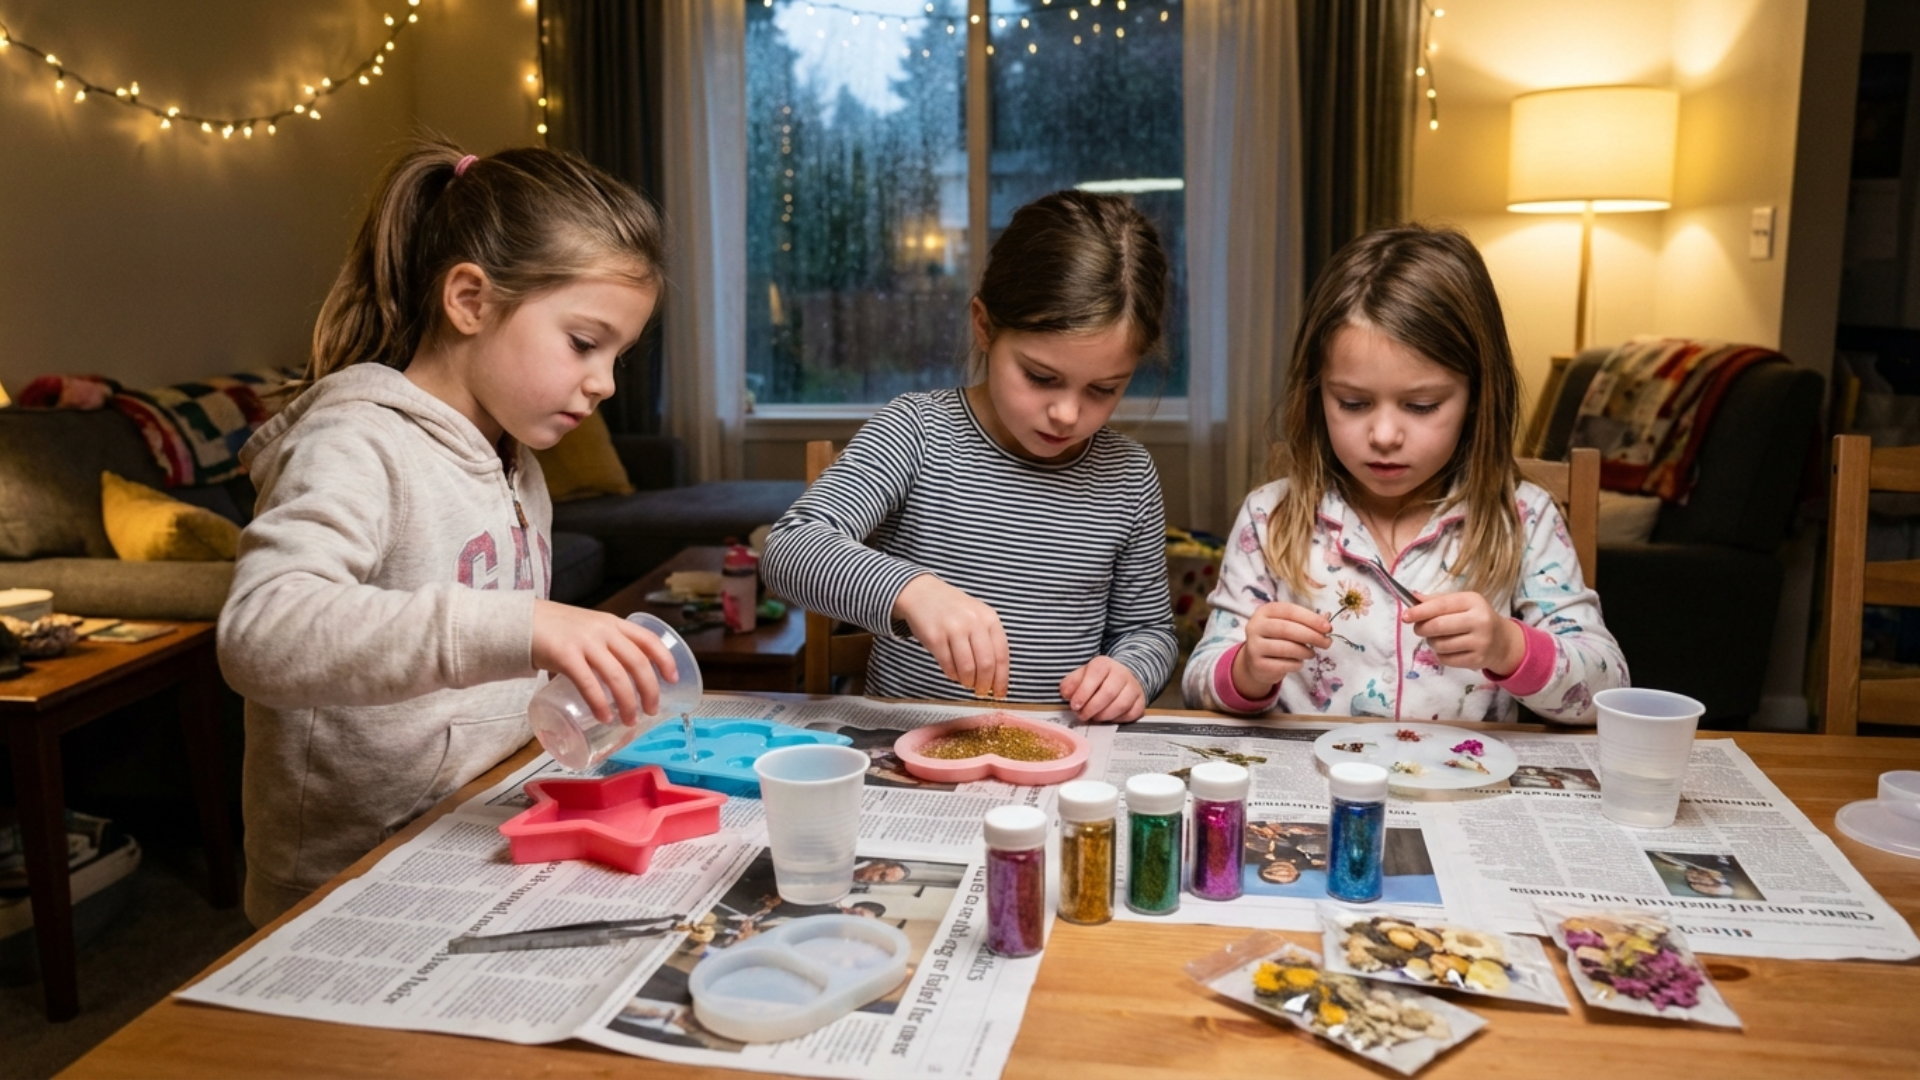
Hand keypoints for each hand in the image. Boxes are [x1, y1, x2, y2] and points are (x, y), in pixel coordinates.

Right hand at [531, 600, 679, 724]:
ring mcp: (584, 642)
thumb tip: (618, 681)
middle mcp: (603, 630)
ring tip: (629, 721)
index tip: (673, 679)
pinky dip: (600, 703)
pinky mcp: (564, 655)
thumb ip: (605, 647)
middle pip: (637, 662)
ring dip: (628, 703)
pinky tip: (605, 716)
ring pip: (617, 676)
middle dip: (650, 690)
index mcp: (613, 623)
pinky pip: (588, 683)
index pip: (649, 639)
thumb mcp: (588, 629)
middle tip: (651, 710)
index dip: (665, 660)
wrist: (519, 621)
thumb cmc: (555, 629)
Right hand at [890, 574, 1008, 698]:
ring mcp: (954, 629)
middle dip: (985, 684)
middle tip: (981, 691)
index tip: (1000, 693)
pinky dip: (952, 675)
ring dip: (968, 681)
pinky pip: (948, 665)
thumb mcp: (977, 616)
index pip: (1002, 655)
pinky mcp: (935, 637)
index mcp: (989, 618)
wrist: (922, 593)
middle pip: (986, 664)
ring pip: (967, 668)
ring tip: (966, 682)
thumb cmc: (953, 609)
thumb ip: (988, 641)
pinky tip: (954, 673)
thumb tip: (996, 676)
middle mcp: (973, 622)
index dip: (1002, 679)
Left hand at [1061, 657, 1145, 722]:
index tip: (1075, 705)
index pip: (1094, 675)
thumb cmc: (1097, 679)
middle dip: (1092, 708)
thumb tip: (1066, 693)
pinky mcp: (1140, 701)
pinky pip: (1131, 714)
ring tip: (1093, 717)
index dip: (1083, 692)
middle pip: (1108, 693)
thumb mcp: (1081, 676)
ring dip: (1103, 716)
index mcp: (1104, 664)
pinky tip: (1108, 718)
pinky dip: (1117, 719)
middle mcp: (1121, 673)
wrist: (1121, 677)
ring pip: (1121, 705)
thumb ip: (1070, 683)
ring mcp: (1133, 687)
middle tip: (1082, 715)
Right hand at [1231, 602, 1332, 698]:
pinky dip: (1296, 664)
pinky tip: (1299, 662)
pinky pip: (1283, 664)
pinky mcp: (1257, 664)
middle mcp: (1255, 626)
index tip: (1328, 627)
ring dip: (1305, 651)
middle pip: (1286, 629)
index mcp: (1265, 611)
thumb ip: (1307, 621)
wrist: (1256, 662)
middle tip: (1327, 643)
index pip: (1289, 611)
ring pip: (1285, 648)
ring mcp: (1254, 646)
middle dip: (1311, 636)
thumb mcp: (1289, 625)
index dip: (1310, 618)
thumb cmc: (1277, 639)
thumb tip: (1327, 619)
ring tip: (1312, 653)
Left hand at [1404, 591, 1524, 674]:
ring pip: (1440, 644)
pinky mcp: (1477, 660)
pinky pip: (1446, 659)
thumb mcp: (1461, 603)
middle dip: (1421, 628)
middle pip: (1438, 626)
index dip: (1420, 611)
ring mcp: (1480, 642)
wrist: (1502, 641)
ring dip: (1431, 642)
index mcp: (1473, 601)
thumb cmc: (1475, 618)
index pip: (1441, 606)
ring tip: (1437, 638)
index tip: (1405, 616)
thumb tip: (1412, 597)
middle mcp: (1479, 620)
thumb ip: (1437, 601)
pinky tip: (1449, 648)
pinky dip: (1440, 654)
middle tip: (1418, 628)